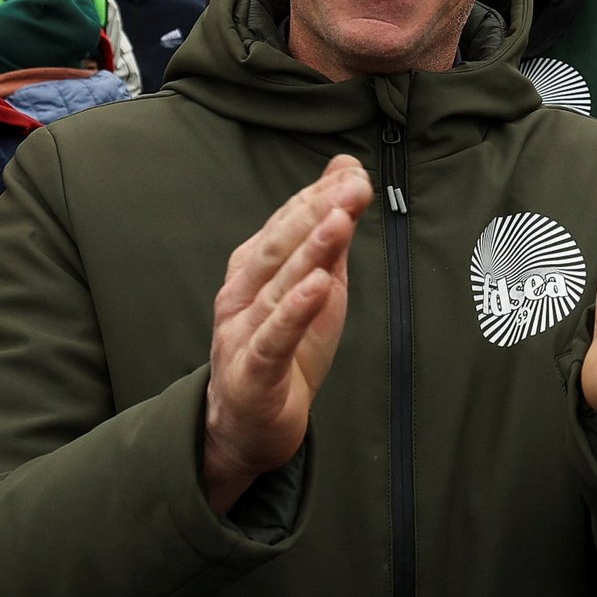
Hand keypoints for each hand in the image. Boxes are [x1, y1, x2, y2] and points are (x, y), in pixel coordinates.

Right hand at [202, 155, 371, 511]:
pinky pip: (273, 339)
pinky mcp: (251, 372)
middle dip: (316, 212)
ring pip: (277, 287)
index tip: (354, 173)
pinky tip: (316, 287)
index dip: (319, 196)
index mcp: (254, 268)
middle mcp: (241, 293)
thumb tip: (348, 173)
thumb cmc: (285, 347)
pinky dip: (293, 312)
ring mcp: (241, 332)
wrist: (249, 424)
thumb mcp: (316, 287)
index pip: (286, 223)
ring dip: (309, 252)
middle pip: (278, 247)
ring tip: (339, 222)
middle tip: (353, 187)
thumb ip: (330, 235)